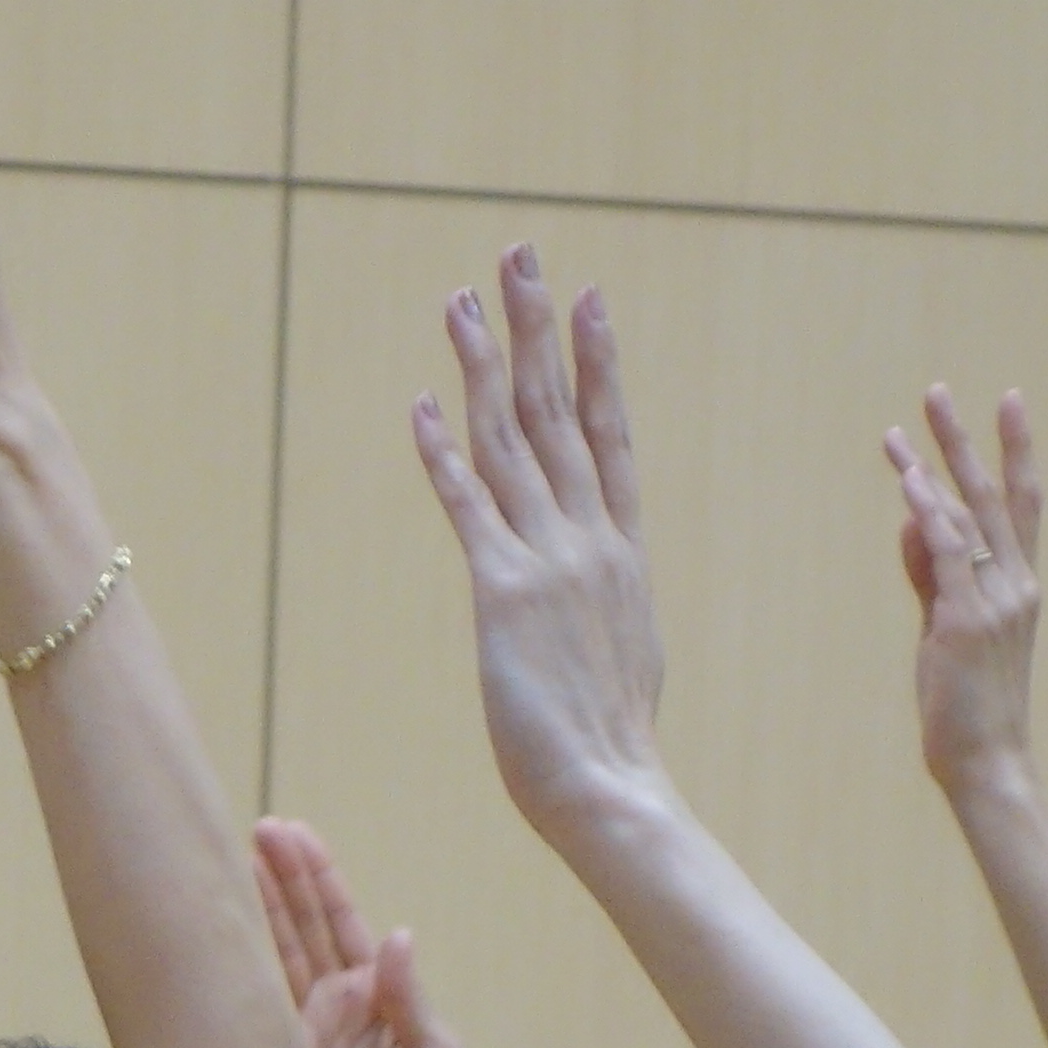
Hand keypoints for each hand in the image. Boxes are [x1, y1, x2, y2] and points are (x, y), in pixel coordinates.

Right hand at [254, 818, 461, 1047]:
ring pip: (270, 955)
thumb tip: (395, 935)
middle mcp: (330, 1002)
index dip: (318, 879)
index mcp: (371, 993)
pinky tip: (214, 933)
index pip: (339, 923)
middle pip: (299, 926)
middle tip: (257, 829)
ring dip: (254, 908)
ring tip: (232, 860)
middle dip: (280, 876)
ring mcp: (296, 1028)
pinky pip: (249, 1005)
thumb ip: (408, 997)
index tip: (295, 835)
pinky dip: (232, 968)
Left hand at [408, 253, 671, 838]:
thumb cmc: (612, 745)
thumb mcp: (624, 655)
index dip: (598, 362)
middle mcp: (590, 539)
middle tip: (520, 257)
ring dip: (484, 365)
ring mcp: (549, 560)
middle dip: (537, 329)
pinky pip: (467, 504)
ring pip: (511, 441)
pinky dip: (443, 451)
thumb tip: (605, 593)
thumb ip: (608, 605)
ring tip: (463, 299)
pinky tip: (423, 403)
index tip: (590, 300)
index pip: (610, 435)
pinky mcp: (502, 592)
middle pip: (558, 412)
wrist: (611, 790)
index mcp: (623, 551)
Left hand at [884, 381, 1042, 792]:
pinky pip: (947, 554)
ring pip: (964, 517)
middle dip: (966, 439)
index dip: (1017, 450)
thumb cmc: (968, 703)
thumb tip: (913, 524)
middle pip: (994, 494)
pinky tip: (909, 482)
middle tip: (939, 391)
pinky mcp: (964, 620)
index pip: (1022, 504)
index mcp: (1020, 585)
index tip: (1008, 401)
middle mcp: (1016, 583)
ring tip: (900, 426)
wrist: (987, 761)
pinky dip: (928, 515)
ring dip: (931, 467)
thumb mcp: (945, 627)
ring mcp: (994, 600)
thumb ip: (931, 575)